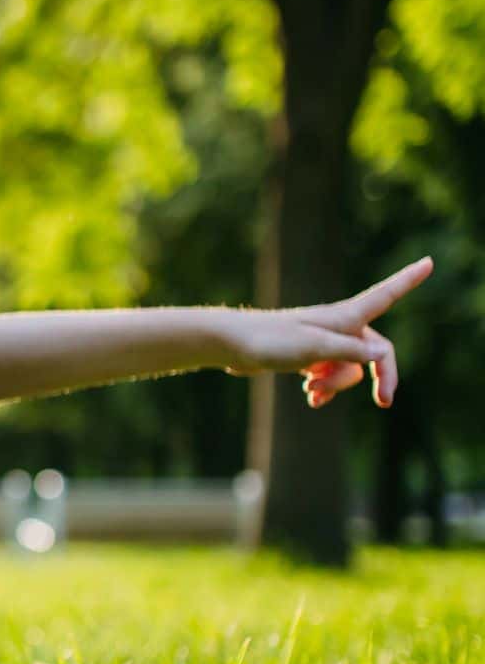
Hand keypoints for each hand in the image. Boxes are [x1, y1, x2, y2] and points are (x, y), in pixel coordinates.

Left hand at [220, 257, 430, 407]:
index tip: (430, 262)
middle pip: (374, 352)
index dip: (408, 280)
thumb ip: (348, 352)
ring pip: (350, 369)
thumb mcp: (313, 349)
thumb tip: (381, 354)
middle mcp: (339, 326)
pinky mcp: (309, 356)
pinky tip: (310, 396)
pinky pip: (330, 375)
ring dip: (337, 385)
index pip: (386, 296)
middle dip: (378, 376)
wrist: (232, 345)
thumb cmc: (271, 341)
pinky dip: (324, 388)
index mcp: (345, 317)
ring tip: (312, 391)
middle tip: (385, 402)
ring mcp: (324, 342)